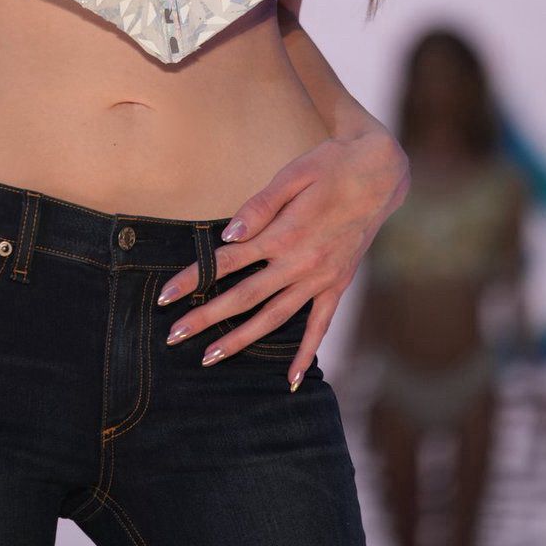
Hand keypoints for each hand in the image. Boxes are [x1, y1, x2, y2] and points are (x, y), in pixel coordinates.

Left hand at [157, 129, 407, 388]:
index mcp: (284, 234)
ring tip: (211, 357)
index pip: (226, 262)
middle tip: (173, 337)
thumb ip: (260, 206)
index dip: (193, 279)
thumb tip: (229, 236)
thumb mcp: (293, 174)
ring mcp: (321, 278)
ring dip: (241, 339)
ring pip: (275, 317)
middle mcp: (301, 263)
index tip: (165, 296)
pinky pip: (320, 325)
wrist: (379, 173)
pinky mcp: (338, 284)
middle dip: (206, 318)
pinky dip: (306, 353)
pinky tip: (292, 379)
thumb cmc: (329, 166)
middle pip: (244, 297)